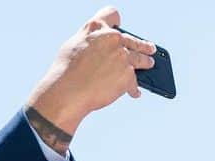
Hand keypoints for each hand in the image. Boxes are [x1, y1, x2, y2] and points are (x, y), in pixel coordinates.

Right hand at [27, 7, 156, 146]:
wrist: (68, 92)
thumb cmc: (65, 72)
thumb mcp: (73, 45)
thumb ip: (88, 40)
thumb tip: (96, 46)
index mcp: (96, 27)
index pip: (111, 14)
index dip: (115, 20)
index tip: (119, 25)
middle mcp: (112, 38)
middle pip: (132, 39)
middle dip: (142, 44)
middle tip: (149, 48)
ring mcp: (122, 56)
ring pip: (141, 58)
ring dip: (146, 61)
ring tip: (149, 64)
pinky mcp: (128, 74)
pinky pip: (135, 81)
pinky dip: (133, 88)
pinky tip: (135, 92)